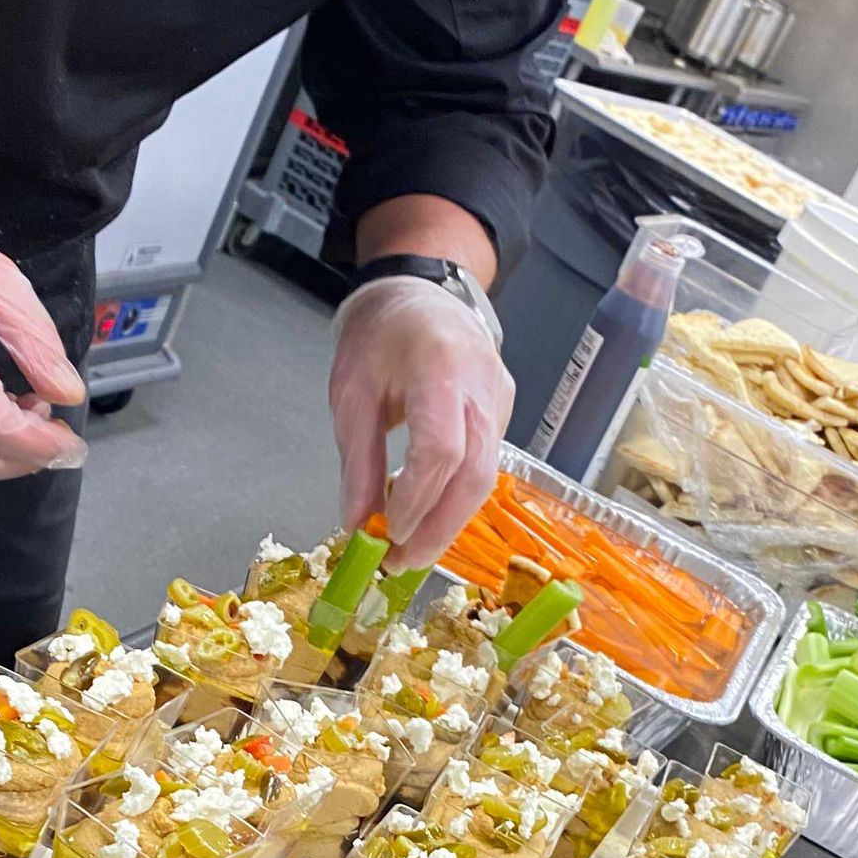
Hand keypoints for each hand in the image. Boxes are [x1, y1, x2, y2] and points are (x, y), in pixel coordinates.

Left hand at [329, 277, 512, 564]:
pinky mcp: (505, 409)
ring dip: (449, 521)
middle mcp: (481, 382)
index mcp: (438, 366)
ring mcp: (501, 396)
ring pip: (486, 475)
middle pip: (476, 472)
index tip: (390, 533)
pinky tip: (429, 517)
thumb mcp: (352, 394)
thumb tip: (358, 525)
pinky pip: (486, 463)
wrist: (418, 294)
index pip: (441, 447)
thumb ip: (358, 462)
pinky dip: (456, 497)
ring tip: (412, 551)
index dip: (418, 498)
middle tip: (403, 563)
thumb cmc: (379, 338)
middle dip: (440, 527)